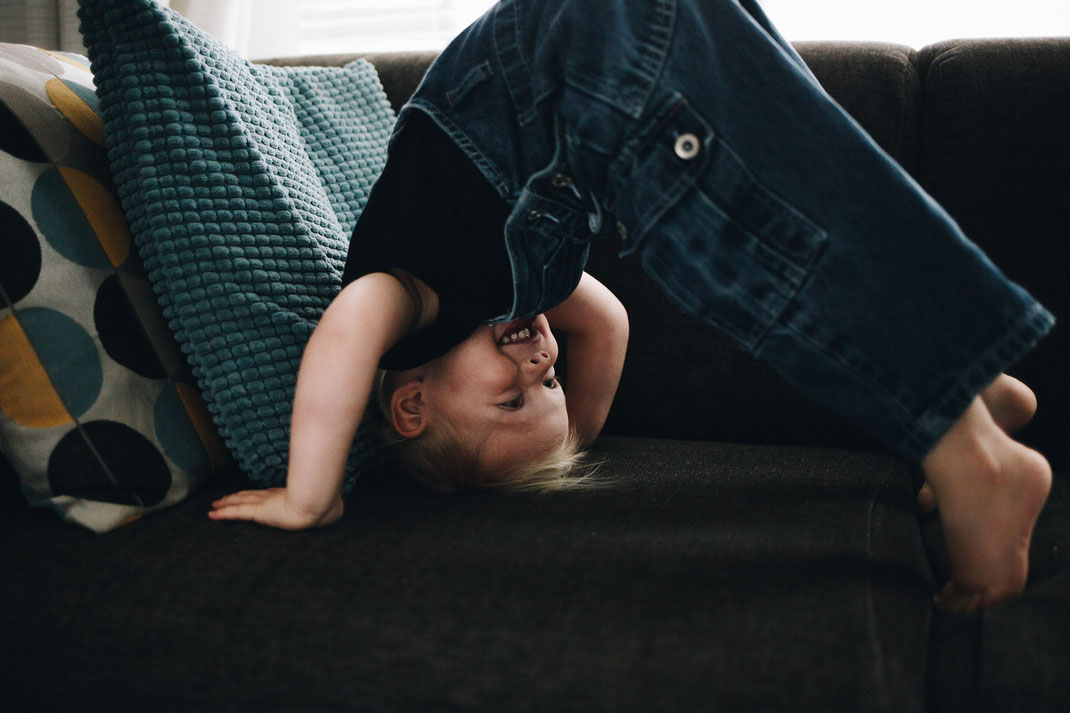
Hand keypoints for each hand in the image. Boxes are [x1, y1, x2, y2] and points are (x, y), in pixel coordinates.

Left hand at [209, 488, 343, 529]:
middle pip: (251, 496)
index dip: (258, 495)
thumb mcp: (330, 508)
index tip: (250, 495)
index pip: (269, 495)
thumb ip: (331, 509)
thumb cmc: (325, 507)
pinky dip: (223, 514)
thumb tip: (339, 509)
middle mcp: (275, 498)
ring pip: (240, 502)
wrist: (318, 505)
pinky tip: (212, 515)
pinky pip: (236, 513)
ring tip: (215, 505)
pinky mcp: (258, 513)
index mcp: (290, 497)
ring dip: (227, 504)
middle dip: (238, 497)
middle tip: (225, 498)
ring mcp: (265, 504)